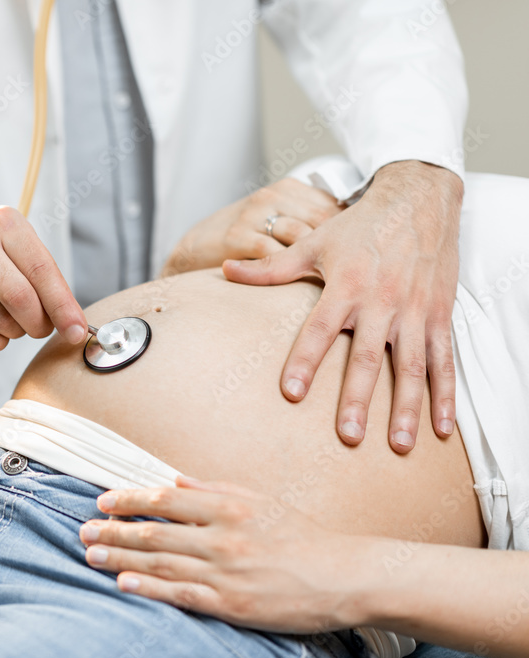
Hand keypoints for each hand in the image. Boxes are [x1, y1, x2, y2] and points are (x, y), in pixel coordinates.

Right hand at [0, 206, 87, 351]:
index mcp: (4, 223)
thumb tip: (73, 323)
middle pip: (21, 300)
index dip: (64, 306)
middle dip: (41, 324)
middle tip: (43, 327)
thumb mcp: (15, 241)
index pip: (42, 271)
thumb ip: (45, 275)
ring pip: (2, 323)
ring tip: (14, 318)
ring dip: (18, 331)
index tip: (78, 331)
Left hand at [79, 476, 371, 633]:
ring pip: (160, 561)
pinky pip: (181, 594)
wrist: (344, 576)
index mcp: (228, 506)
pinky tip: (124, 583)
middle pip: (155, 531)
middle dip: (113, 530)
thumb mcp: (260, 500)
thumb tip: (175, 480)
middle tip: (83, 530)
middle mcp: (222, 536)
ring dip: (120, 556)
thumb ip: (214, 489)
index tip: (103, 501)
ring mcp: (225, 571)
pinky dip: (149, 587)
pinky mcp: (231, 603)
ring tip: (91, 554)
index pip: (165, 499)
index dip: (129, 499)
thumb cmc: (304, 536)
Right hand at [162, 179, 341, 276]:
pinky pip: (271, 255)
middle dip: (341, 251)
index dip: (353, 234)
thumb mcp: (278, 223)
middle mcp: (274, 195)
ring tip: (336, 288)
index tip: (367, 258)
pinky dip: (288, 273)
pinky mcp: (236, 234)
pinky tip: (300, 288)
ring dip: (319, 265)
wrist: (196, 246)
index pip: (333, 207)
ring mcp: (254, 213)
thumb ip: (309, 225)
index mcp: (290, 189)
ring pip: (300, 237)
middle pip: (322, 221)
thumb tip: (357, 248)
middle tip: (357, 278)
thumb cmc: (245, 239)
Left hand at [223, 161, 462, 451]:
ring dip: (407, 407)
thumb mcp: (313, 243)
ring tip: (398, 445)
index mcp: (345, 286)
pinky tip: (442, 429)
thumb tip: (225, 270)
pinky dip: (446, 395)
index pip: (319, 329)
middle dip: (357, 399)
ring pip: (411, 367)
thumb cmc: (359, 225)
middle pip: (367, 357)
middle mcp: (380, 302)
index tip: (291, 393)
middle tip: (348, 436)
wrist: (418, 200)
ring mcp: (414, 311)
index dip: (304, 360)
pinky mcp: (440, 316)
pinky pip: (444, 360)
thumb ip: (270, 267)